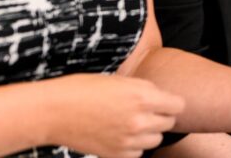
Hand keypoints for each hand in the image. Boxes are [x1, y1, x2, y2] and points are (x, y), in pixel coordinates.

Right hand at [48, 74, 183, 157]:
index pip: (178, 105)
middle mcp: (139, 120)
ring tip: (130, 123)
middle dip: (160, 116)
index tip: (164, 102)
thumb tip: (162, 97)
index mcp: (143, 97)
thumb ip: (146, 90)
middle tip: (144, 111)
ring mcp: (128, 140)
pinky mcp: (116, 155)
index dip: (171, 102)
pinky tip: (120, 136)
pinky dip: (133, 147)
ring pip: (155, 140)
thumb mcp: (121, 80)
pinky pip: (138, 153)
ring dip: (149, 133)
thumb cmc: (83, 89)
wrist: (53, 112)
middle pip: (169, 123)